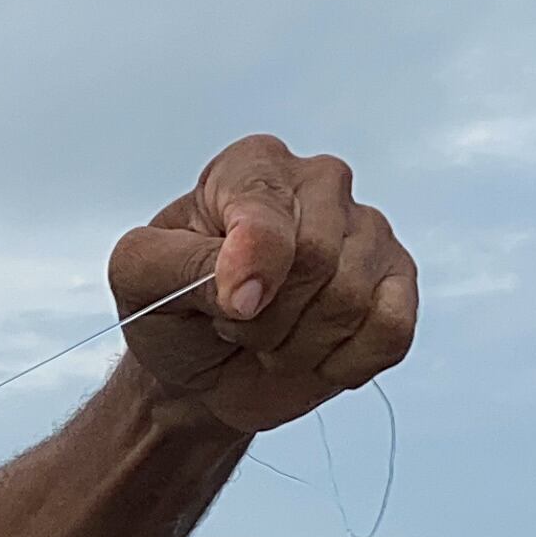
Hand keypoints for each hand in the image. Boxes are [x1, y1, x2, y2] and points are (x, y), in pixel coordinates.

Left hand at [110, 135, 417, 436]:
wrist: (204, 369)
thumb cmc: (172, 310)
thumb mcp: (137, 277)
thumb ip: (174, 262)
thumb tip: (246, 286)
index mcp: (254, 167)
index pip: (269, 212)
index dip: (251, 270)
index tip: (231, 307)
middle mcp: (320, 184)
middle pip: (316, 259)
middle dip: (267, 317)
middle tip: (239, 323)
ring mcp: (368, 232)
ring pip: (351, 301)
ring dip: (298, 346)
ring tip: (272, 337)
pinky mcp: (398, 284)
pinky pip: (391, 330)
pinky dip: (343, 362)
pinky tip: (315, 353)